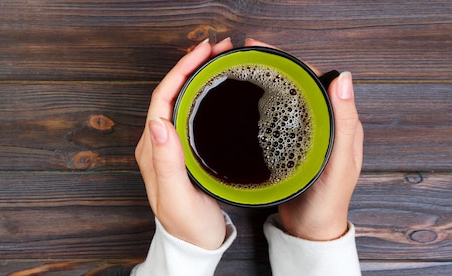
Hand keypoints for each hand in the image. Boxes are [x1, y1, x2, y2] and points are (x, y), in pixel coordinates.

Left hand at [135, 38, 233, 249]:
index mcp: (152, 150)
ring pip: (180, 99)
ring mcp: (171, 146)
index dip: (181, 70)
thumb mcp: (178, 198)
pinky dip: (203, 92)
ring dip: (197, 75)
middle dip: (192, 65)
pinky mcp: (184, 150)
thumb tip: (158, 123)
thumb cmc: (188, 226)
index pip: (162, 98)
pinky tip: (217, 88)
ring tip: (220, 59)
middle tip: (219, 48)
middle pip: (171, 92)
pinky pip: (190, 111)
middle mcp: (158, 144)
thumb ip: (167, 163)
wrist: (194, 245)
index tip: (203, 53)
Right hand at [244, 39, 364, 240]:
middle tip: (246, 54)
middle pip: (297, 84)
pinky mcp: (286, 145)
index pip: (316, 78)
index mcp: (339, 122)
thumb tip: (344, 78)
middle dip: (274, 65)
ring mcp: (303, 134)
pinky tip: (244, 100)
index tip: (265, 49)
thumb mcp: (338, 163)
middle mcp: (321, 123)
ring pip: (284, 98)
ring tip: (243, 69)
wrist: (309, 230)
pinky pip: (273, 117)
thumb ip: (343, 123)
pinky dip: (260, 103)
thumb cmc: (327, 201)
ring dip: (266, 81)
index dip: (292, 60)